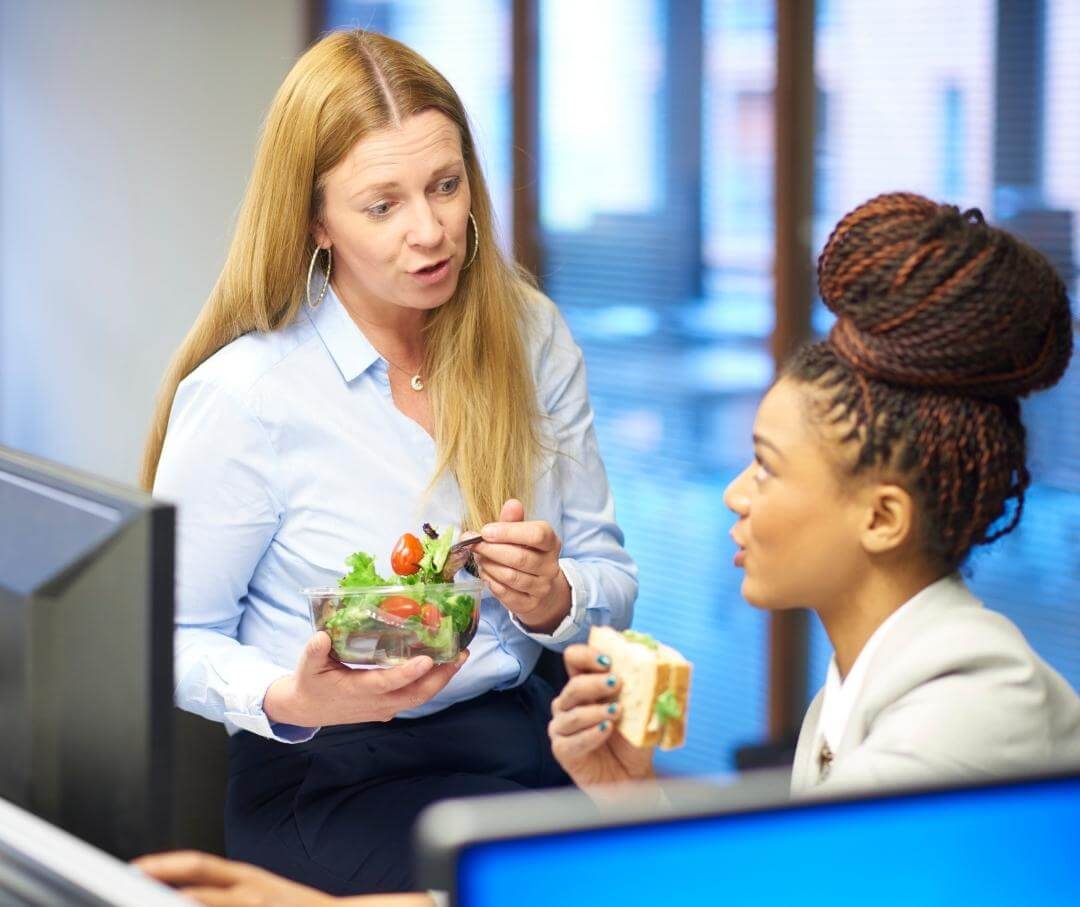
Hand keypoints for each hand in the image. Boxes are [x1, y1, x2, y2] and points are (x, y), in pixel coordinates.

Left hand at [134, 851, 334, 905]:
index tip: (133, 868)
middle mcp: (250, 892)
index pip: (198, 863)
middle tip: (124, 889)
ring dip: (179, 905)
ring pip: (204, 905)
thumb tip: (182, 893)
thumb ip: (227, 894)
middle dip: (160, 884)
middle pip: (197, 885)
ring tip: (142, 901)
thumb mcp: (260, 894)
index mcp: (246, 878)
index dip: (163, 864)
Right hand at [263, 632, 467, 726]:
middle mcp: (376, 704)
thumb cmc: (310, 684)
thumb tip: (322, 637)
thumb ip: (314, 652)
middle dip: (441, 676)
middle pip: (416, 695)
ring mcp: (384, 708)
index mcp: (357, 692)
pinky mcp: (388, 707)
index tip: (427, 660)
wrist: (307, 710)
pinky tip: (443, 664)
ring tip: (460, 656)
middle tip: (461, 654)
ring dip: (442, 679)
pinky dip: (432, 682)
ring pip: (420, 697)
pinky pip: (415, 697)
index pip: (387, 684)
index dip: (407, 674)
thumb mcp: (306, 667)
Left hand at [471, 499, 570, 633]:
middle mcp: (550, 566)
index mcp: (551, 543)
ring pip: (511, 576)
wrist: (540, 587)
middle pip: (520, 557)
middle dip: (491, 550)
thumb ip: (513, 520)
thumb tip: (511, 503)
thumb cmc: (526, 553)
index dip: (509, 532)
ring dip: (489, 566)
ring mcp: (542, 587)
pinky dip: (491, 582)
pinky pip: (506, 593)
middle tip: (474, 545)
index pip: (537, 535)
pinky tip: (485, 573)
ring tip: (479, 558)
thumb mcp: (521, 534)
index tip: (486, 531)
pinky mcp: (530, 604)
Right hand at [548, 644, 655, 792]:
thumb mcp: (641, 711)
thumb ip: (643, 688)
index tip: (607, 660)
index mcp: (585, 686)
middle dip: (594, 683)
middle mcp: (569, 704)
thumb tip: (658, 662)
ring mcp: (562, 727)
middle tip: (616, 683)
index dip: (586, 655)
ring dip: (595, 711)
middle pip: (572, 685)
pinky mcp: (562, 750)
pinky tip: (606, 731)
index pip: (574, 659)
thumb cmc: (633, 741)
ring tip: (616, 712)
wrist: (632, 777)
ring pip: (570, 713)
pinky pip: (570, 740)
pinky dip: (590, 734)